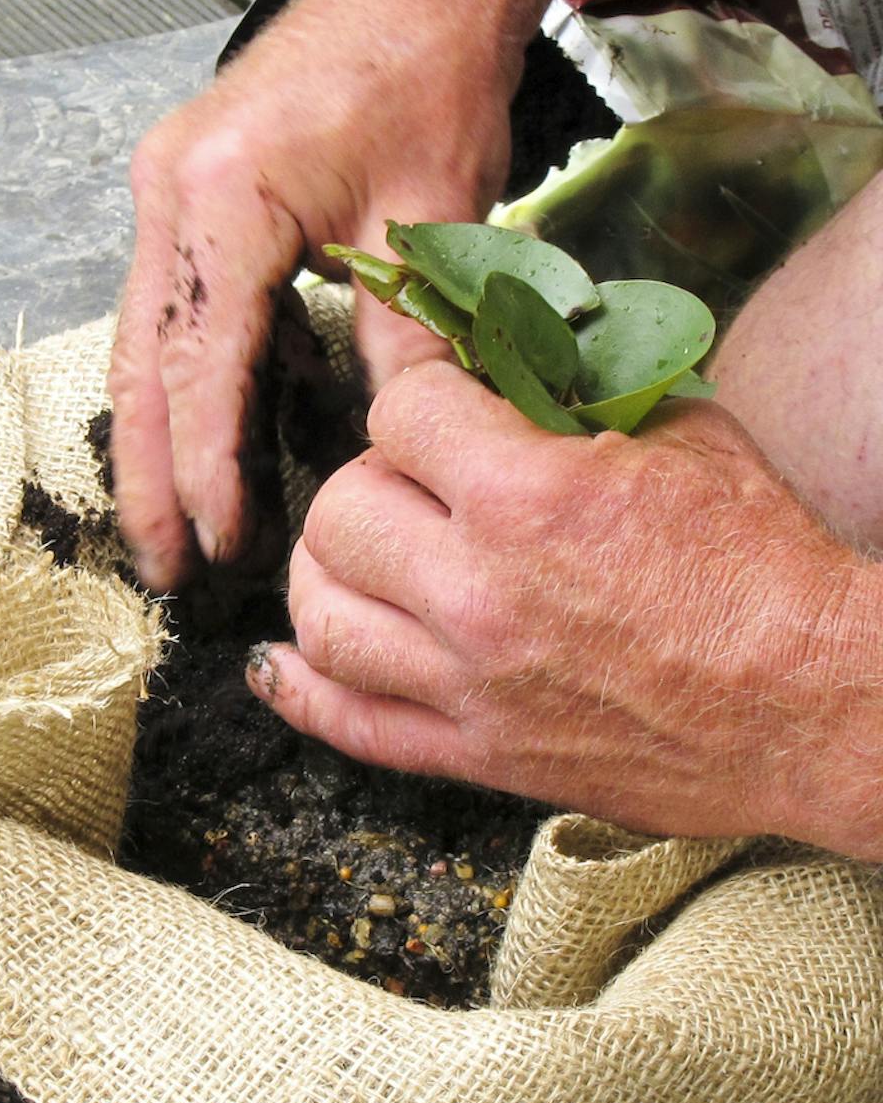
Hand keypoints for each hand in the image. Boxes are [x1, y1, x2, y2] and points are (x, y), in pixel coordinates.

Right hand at [107, 0, 517, 590]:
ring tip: (170, 524)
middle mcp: (171, 194)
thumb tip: (395, 449)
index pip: (203, 365)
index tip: (222, 544)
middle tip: (162, 567)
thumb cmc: (428, 71)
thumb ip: (404, 339)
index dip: (207, 467)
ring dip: (154, 433)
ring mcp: (167, 189)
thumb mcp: (431, 217)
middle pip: (142, 363)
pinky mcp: (185, 189)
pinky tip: (206, 432)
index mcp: (223, 199)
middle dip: (147, 474)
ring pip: (144, 339)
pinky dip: (184, 375)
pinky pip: (172, 303)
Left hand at [248, 363, 881, 857]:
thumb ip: (574, 388)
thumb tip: (497, 348)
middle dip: (371, 478)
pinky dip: (299, 690)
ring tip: (361, 553)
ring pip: (320, 613)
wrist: (822, 707)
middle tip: (416, 481)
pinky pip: (349, 725)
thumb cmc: (765, 564)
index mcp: (529, 498)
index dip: (417, 391)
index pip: (399, 411)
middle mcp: (477, 591)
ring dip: (327, 570)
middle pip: (339, 509)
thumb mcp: (683, 434)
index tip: (433, 395)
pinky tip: (280, 661)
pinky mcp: (477, 754)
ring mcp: (467, 682)